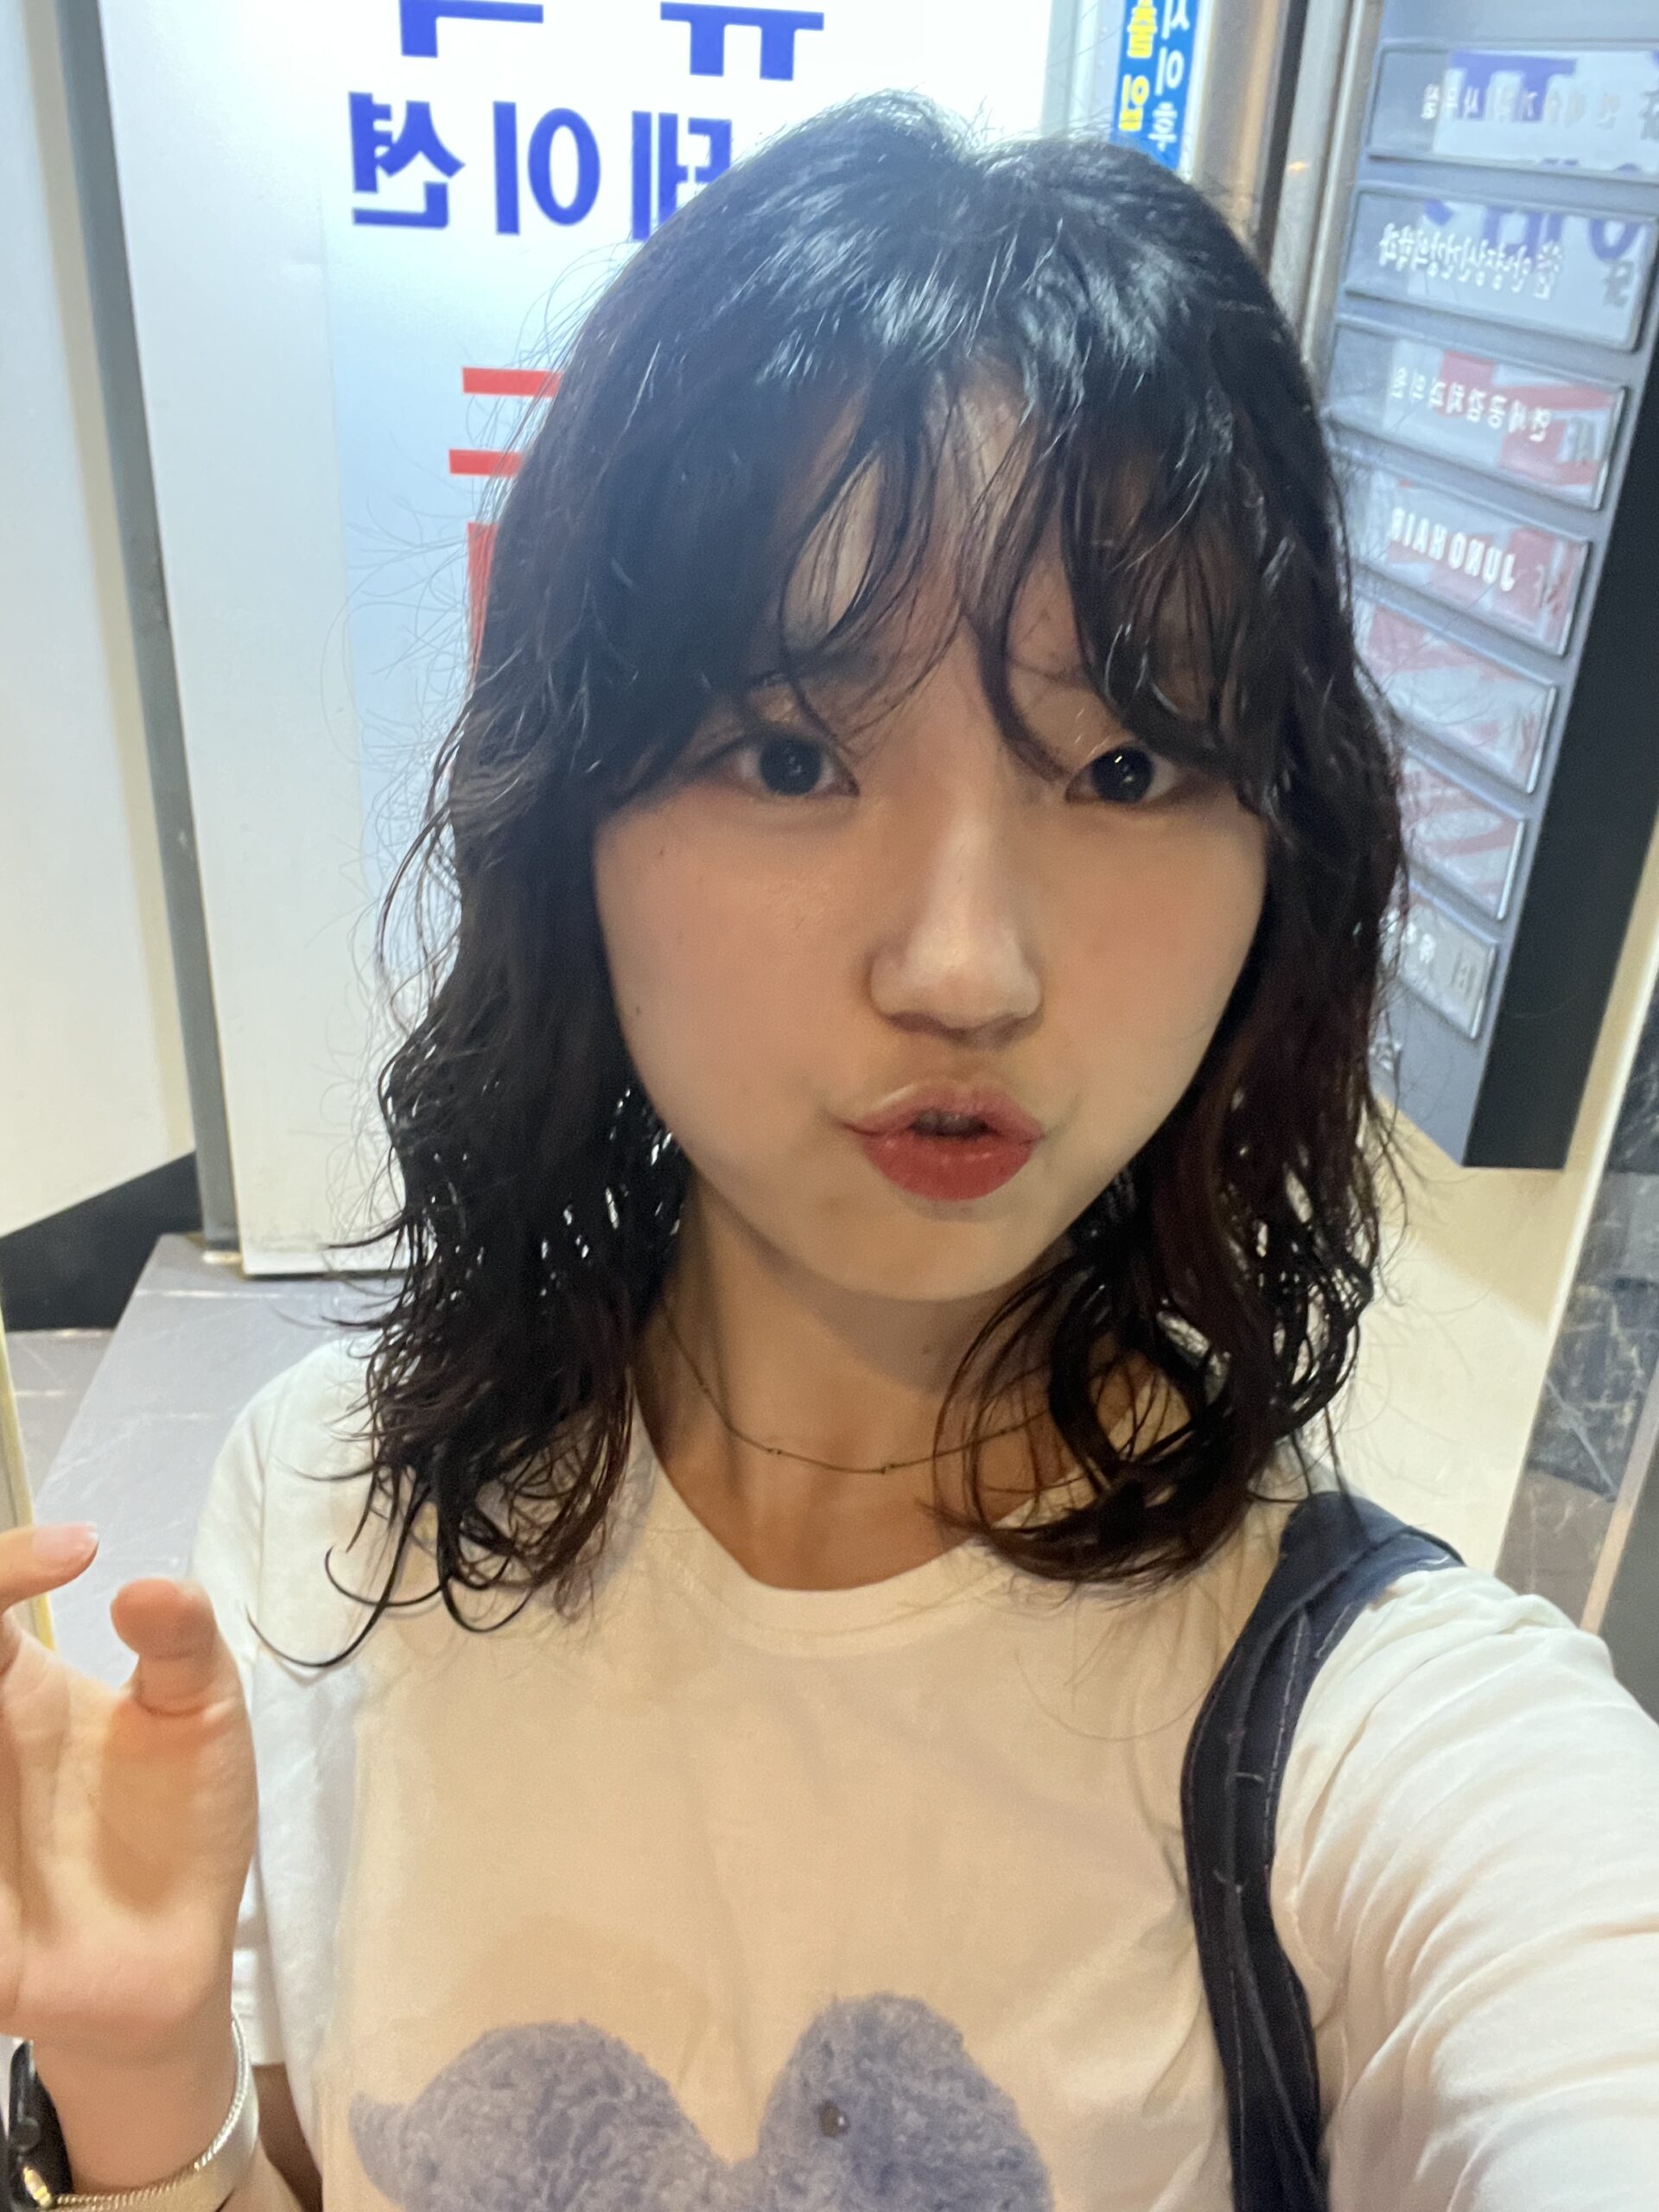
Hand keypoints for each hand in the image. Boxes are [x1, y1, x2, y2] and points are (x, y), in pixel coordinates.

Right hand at [0, 1524, 255, 2078]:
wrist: (175, 1958)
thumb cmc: (183, 1822)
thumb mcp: (203, 1716)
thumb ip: (183, 1642)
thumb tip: (144, 1586)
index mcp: (10, 1683)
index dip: (12, 1561)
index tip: (83, 1550)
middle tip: (9, 1647)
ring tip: (11, 1693)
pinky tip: (10, 1843)